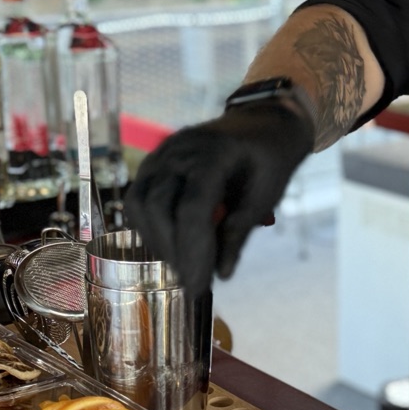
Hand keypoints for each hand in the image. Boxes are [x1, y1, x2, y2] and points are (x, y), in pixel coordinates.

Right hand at [124, 101, 313, 297]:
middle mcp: (180, 149)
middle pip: (159, 207)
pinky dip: (150, 226)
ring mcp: (162, 153)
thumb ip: (239, 232)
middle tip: (193, 282)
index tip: (199, 286)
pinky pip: (139, 198)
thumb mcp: (266, 196)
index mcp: (214, 152)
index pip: (192, 208)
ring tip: (183, 265)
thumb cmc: (269, 159)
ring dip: (158, 241)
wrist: (263, 122)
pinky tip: (173, 244)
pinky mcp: (154, 162)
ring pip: (140, 204)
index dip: (193, 251)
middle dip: (173, 252)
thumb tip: (221, 274)